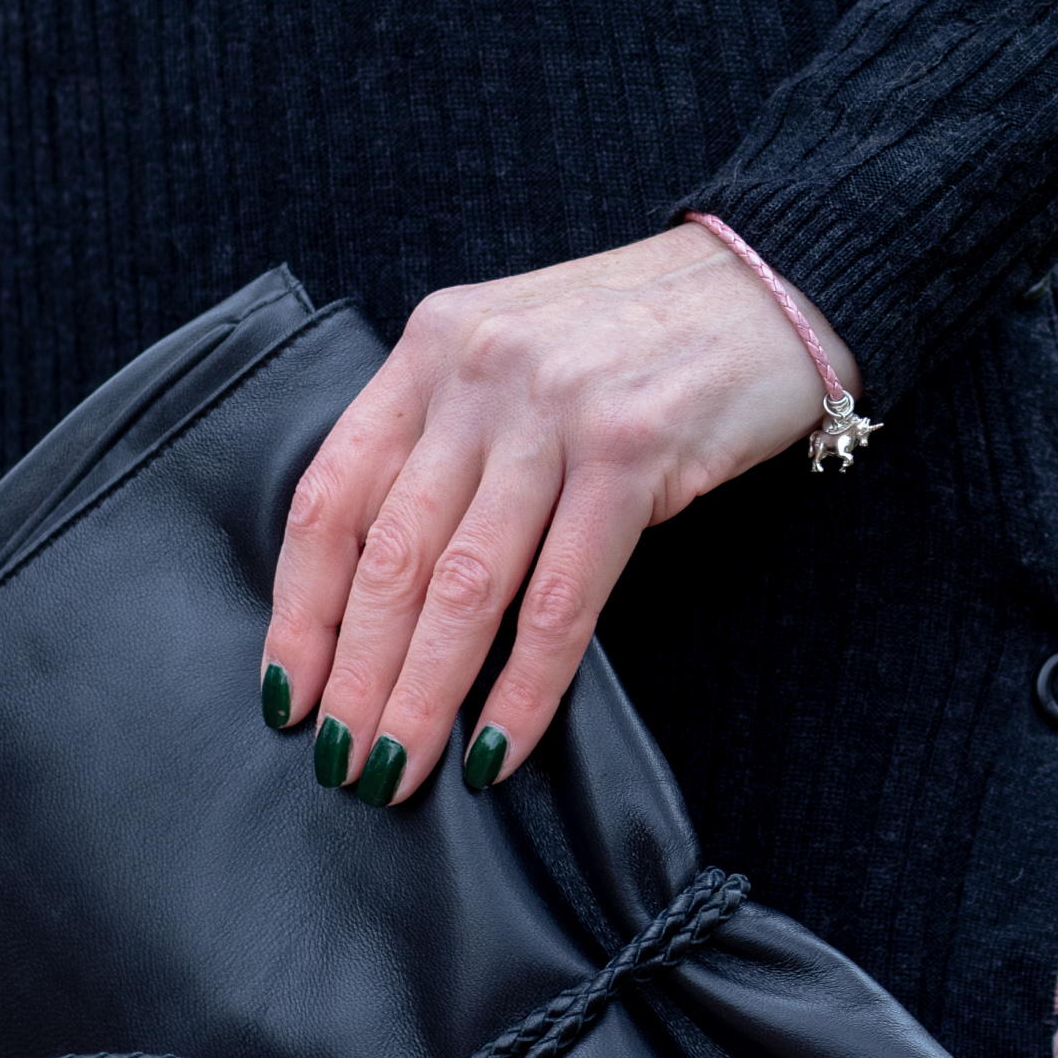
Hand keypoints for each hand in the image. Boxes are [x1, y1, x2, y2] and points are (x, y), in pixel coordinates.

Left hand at [261, 222, 855, 805]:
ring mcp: (556, 409)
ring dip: (422, 694)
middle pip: (390, 552)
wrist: (770, 287)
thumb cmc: (642, 333)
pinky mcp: (634, 451)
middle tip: (340, 760)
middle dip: (356, 674)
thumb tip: (391, 582)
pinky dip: (525, 685)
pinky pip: (562, 598)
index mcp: (434, 346)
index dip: (301, 606)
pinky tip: (499, 743)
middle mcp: (480, 370)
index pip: (333, 493)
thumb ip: (452, 436)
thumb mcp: (518, 356)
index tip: (287, 689)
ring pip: (466, 585)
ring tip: (396, 770)